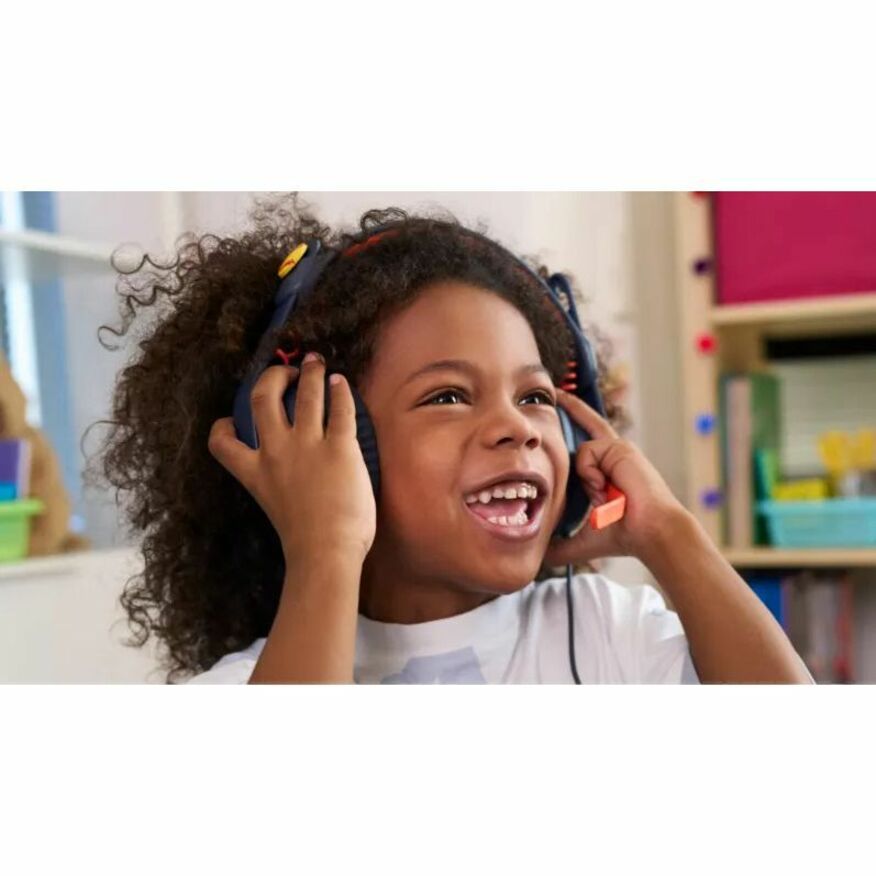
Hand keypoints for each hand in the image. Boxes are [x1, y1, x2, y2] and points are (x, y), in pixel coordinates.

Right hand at [208, 353, 376, 566]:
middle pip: (261, 398)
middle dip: (271, 377)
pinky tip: (342, 384)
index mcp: (255, 473)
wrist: (324, 554)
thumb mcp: (275, 510)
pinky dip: (341, 391)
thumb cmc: (307, 546)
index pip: (221, 442)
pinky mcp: (339, 447)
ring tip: (316, 362)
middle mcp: (275, 452)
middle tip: (286, 371)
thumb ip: (276, 487)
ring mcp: (307, 446)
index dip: (222, 426)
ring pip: (304, 393)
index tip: (231, 420)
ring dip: (310, 373)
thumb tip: (295, 481)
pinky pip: (339, 408)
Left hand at [543, 388, 688, 566]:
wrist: (649, 531)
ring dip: (584, 480)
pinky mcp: (618, 447)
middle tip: (553, 388)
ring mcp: (615, 450)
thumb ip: (560, 545)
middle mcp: (611, 457)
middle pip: (584, 426)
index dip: (574, 421)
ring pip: (579, 454)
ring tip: (601, 497)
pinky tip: (605, 488)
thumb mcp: (583, 539)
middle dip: (570, 406)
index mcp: (606, 472)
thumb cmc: (622, 535)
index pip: (585, 443)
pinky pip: (587, 453)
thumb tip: (540, 559)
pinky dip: (590, 473)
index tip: (559, 402)